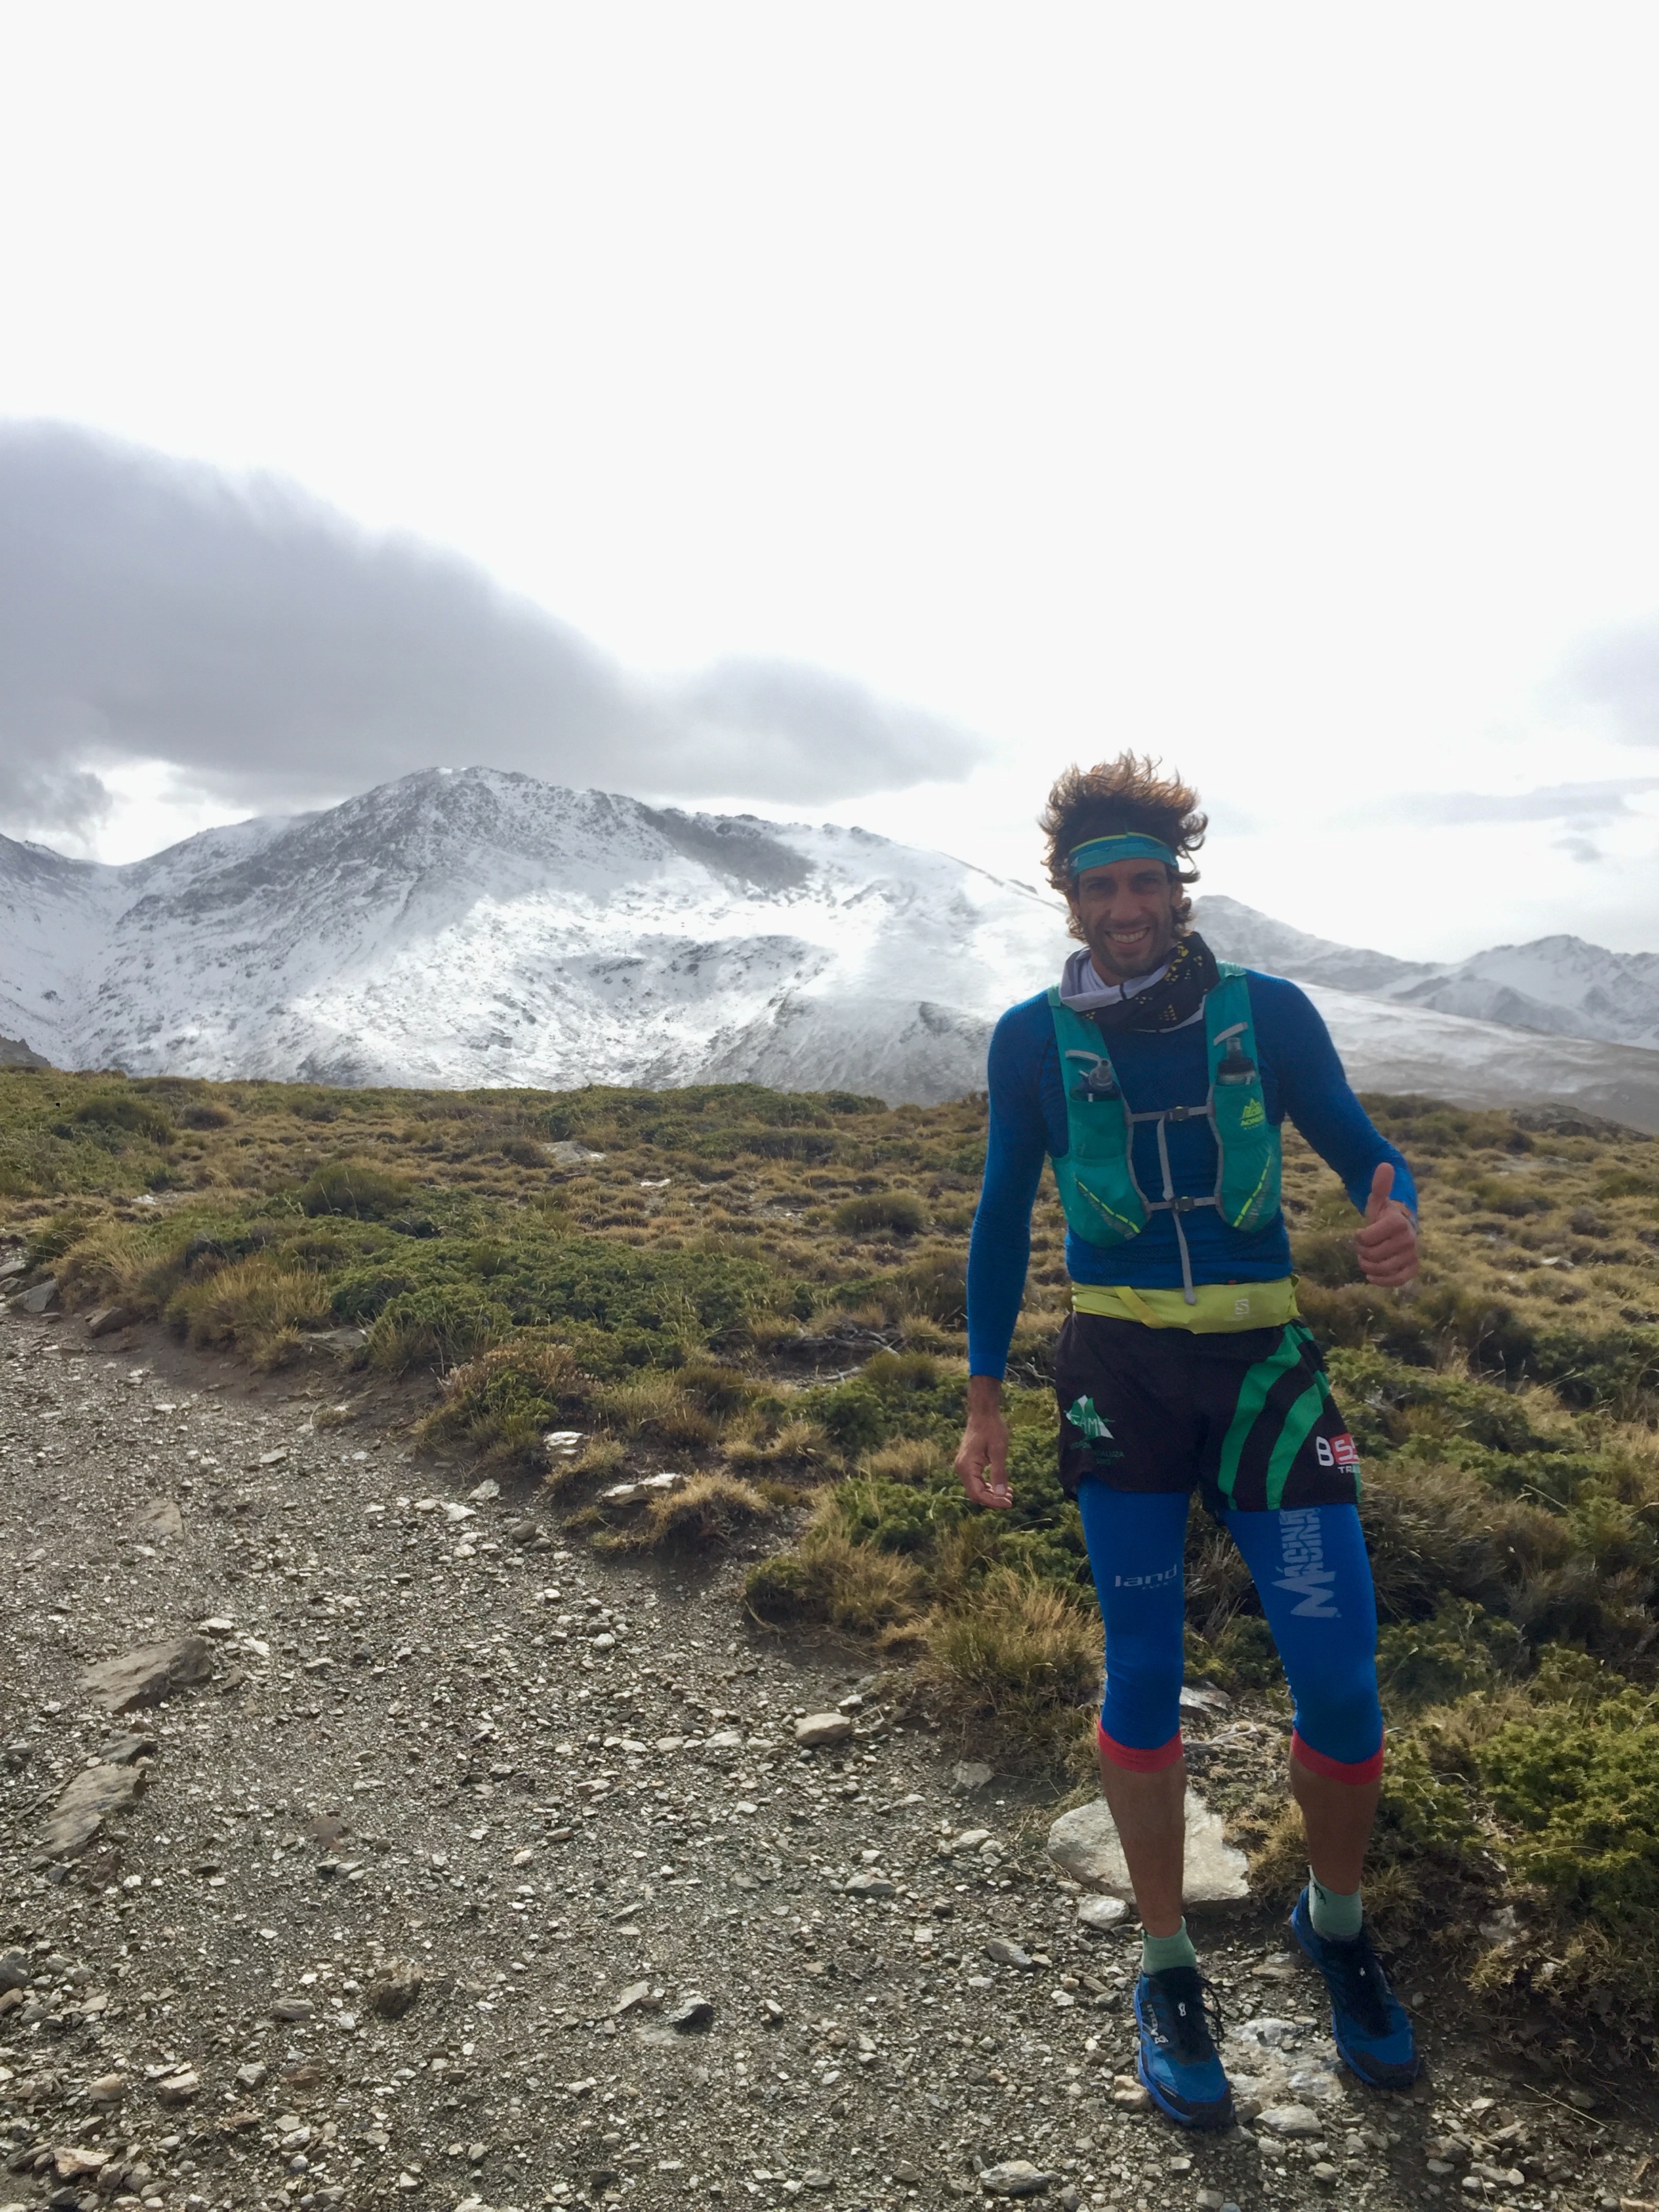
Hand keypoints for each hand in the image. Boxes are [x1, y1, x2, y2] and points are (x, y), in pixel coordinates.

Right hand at [956, 1374, 1012, 1508]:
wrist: (983, 1413)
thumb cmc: (992, 1429)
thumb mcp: (999, 1451)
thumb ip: (999, 1474)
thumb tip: (1002, 1495)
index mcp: (967, 1467)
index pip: (978, 1494)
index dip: (994, 1501)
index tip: (1009, 1503)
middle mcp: (961, 1469)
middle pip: (975, 1494)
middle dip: (993, 1499)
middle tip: (1011, 1500)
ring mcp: (963, 1466)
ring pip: (976, 1488)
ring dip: (992, 1494)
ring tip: (1009, 1494)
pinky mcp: (968, 1463)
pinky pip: (976, 1480)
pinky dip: (988, 1486)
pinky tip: (1001, 1486)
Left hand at [1355, 1162, 1417, 1287]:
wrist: (1401, 1227)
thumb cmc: (1384, 1215)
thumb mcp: (1377, 1201)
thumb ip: (1379, 1186)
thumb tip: (1385, 1165)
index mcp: (1398, 1222)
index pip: (1366, 1238)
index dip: (1358, 1237)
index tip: (1361, 1233)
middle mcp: (1409, 1239)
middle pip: (1372, 1255)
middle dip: (1362, 1252)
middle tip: (1364, 1247)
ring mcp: (1412, 1254)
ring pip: (1382, 1268)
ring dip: (1368, 1266)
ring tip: (1367, 1259)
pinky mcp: (1412, 1268)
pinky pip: (1397, 1280)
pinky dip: (1382, 1281)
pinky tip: (1371, 1276)